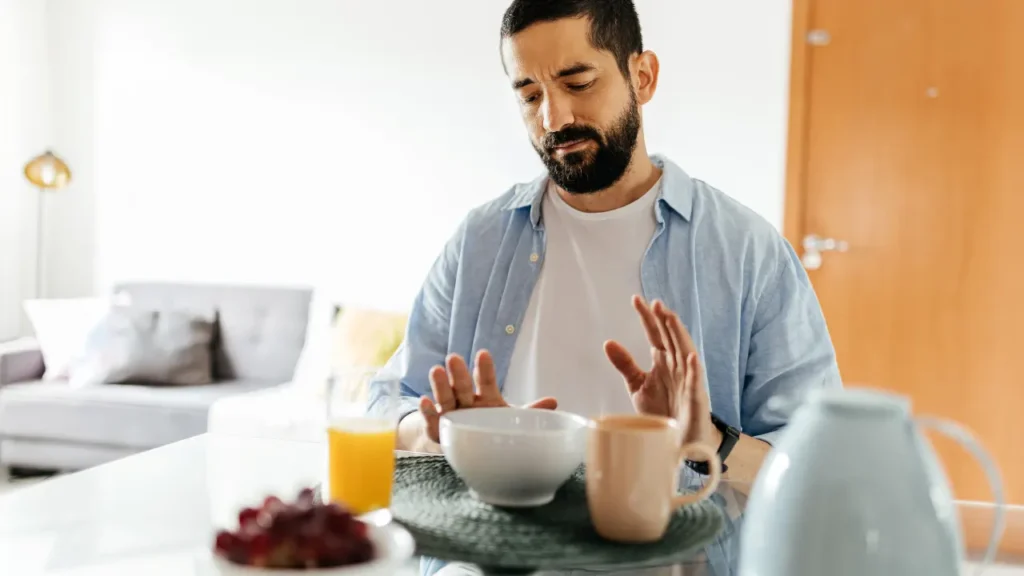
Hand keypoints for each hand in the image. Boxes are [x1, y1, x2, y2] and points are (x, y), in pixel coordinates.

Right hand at [417, 349, 557, 443]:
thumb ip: (531, 412)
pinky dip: (427, 411)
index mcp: (487, 397)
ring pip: (445, 398)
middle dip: (458, 373)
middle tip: (454, 357)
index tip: (483, 353)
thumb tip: (554, 401)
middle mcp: (467, 402)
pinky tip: (424, 400)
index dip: (485, 368)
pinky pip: (432, 420)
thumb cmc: (493, 428)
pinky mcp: (438, 428)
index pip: (486, 380)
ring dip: (440, 385)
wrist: (469, 447)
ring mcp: (451, 413)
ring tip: (436, 370)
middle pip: (463, 386)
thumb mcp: (512, 420)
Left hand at [604, 296, 719, 447]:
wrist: (678, 440)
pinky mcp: (695, 397)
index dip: (646, 317)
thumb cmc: (662, 411)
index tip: (635, 299)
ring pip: (685, 351)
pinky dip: (695, 369)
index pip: (654, 333)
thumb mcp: (637, 385)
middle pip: (670, 337)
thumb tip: (608, 342)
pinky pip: (696, 381)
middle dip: (663, 320)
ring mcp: (688, 380)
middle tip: (654, 303)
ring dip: (679, 335)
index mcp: (662, 360)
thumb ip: (625, 364)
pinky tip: (691, 357)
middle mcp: (676, 365)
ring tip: (670, 318)